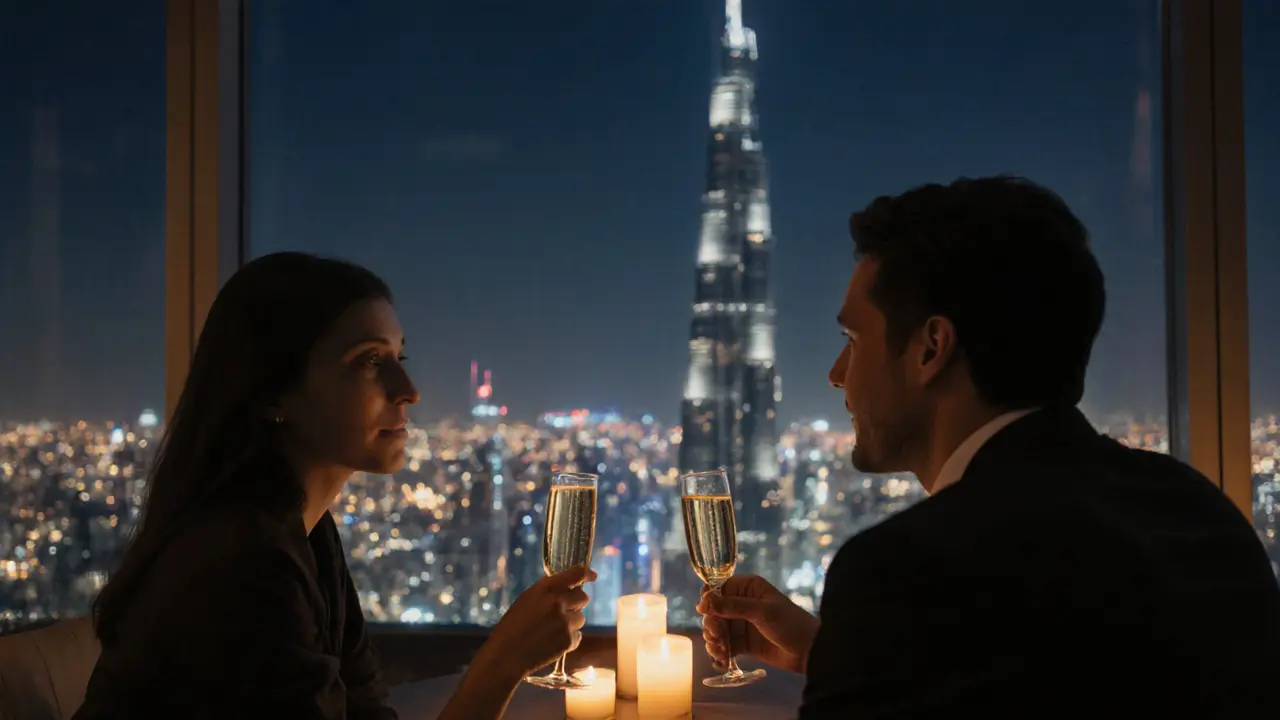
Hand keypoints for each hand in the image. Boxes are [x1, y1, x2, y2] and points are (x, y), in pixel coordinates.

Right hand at [477, 566, 596, 680]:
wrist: (507, 655)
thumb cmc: (512, 626)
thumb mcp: (526, 599)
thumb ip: (545, 589)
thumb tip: (562, 581)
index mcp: (546, 588)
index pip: (575, 574)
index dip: (587, 573)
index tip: (593, 576)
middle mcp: (557, 602)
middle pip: (583, 597)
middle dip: (576, 603)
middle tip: (564, 611)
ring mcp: (564, 622)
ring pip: (581, 618)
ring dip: (572, 623)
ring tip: (552, 630)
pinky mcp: (568, 640)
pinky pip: (578, 635)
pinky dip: (569, 639)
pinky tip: (553, 643)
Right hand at [696, 574, 819, 674]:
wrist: (809, 651)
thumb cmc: (790, 623)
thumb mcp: (762, 612)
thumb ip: (733, 606)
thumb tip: (705, 601)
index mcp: (749, 588)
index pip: (720, 588)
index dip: (709, 599)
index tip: (703, 610)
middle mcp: (743, 603)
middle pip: (715, 611)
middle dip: (712, 624)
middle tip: (716, 636)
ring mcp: (743, 624)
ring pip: (717, 629)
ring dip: (714, 640)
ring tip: (720, 650)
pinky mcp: (744, 643)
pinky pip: (725, 645)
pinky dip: (720, 651)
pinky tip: (722, 659)